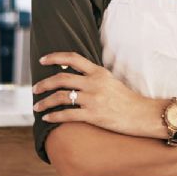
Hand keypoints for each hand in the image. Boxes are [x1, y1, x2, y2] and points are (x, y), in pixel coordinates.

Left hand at [33, 52, 163, 138]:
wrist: (142, 114)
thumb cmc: (127, 99)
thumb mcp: (111, 81)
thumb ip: (94, 77)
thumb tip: (74, 76)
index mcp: (99, 72)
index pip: (73, 58)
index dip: (55, 57)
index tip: (42, 60)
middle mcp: (94, 83)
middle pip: (61, 78)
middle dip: (43, 84)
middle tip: (35, 89)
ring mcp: (93, 99)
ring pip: (61, 97)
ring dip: (45, 102)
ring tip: (37, 106)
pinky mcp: (93, 115)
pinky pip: (67, 114)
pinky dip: (54, 116)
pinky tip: (47, 118)